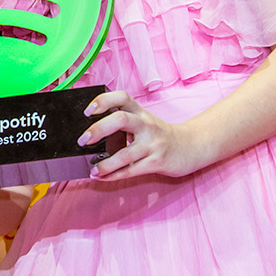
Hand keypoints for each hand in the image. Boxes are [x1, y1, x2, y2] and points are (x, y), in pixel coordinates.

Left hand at [80, 90, 211, 179]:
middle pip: (120, 119)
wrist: (192, 146)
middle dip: (98, 129)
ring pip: (125, 153)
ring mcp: (152, 144)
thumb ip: (123, 122)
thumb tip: (91, 133)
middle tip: (83, 140)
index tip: (88, 111)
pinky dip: (114, 176)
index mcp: (140, 112)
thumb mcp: (144, 121)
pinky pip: (132, 170)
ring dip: (105, 164)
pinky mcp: (157, 162)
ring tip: (93, 170)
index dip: (103, 101)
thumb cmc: (161, 135)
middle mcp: (146, 124)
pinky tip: (103, 177)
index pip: (122, 97)